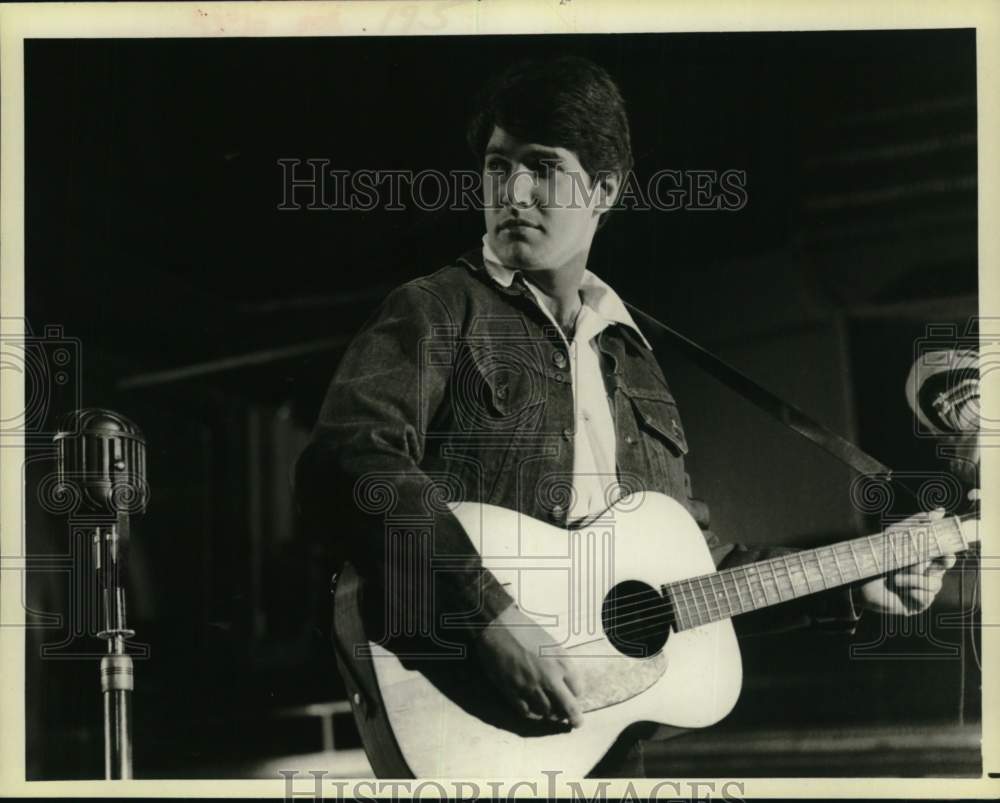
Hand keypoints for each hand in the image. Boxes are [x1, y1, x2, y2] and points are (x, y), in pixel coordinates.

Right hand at [477, 603, 584, 727]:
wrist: (497, 627)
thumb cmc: (525, 630)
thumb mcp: (551, 642)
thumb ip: (561, 663)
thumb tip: (565, 681)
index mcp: (561, 662)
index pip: (577, 689)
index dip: (577, 695)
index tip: (574, 697)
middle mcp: (549, 678)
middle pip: (567, 707)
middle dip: (574, 718)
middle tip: (575, 723)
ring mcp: (530, 687)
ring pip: (547, 712)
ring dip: (551, 715)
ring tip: (552, 714)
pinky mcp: (512, 692)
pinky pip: (526, 711)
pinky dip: (532, 713)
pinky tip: (533, 710)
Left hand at [856, 508, 956, 614]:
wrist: (858, 581)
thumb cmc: (876, 557)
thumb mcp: (894, 536)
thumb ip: (916, 523)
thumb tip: (940, 510)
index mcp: (925, 557)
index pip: (945, 554)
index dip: (948, 551)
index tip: (945, 549)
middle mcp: (927, 573)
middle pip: (946, 568)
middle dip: (940, 565)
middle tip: (926, 562)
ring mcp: (924, 589)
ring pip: (934, 584)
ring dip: (912, 578)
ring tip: (894, 577)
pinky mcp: (918, 604)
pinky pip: (926, 597)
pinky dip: (911, 591)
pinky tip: (898, 590)